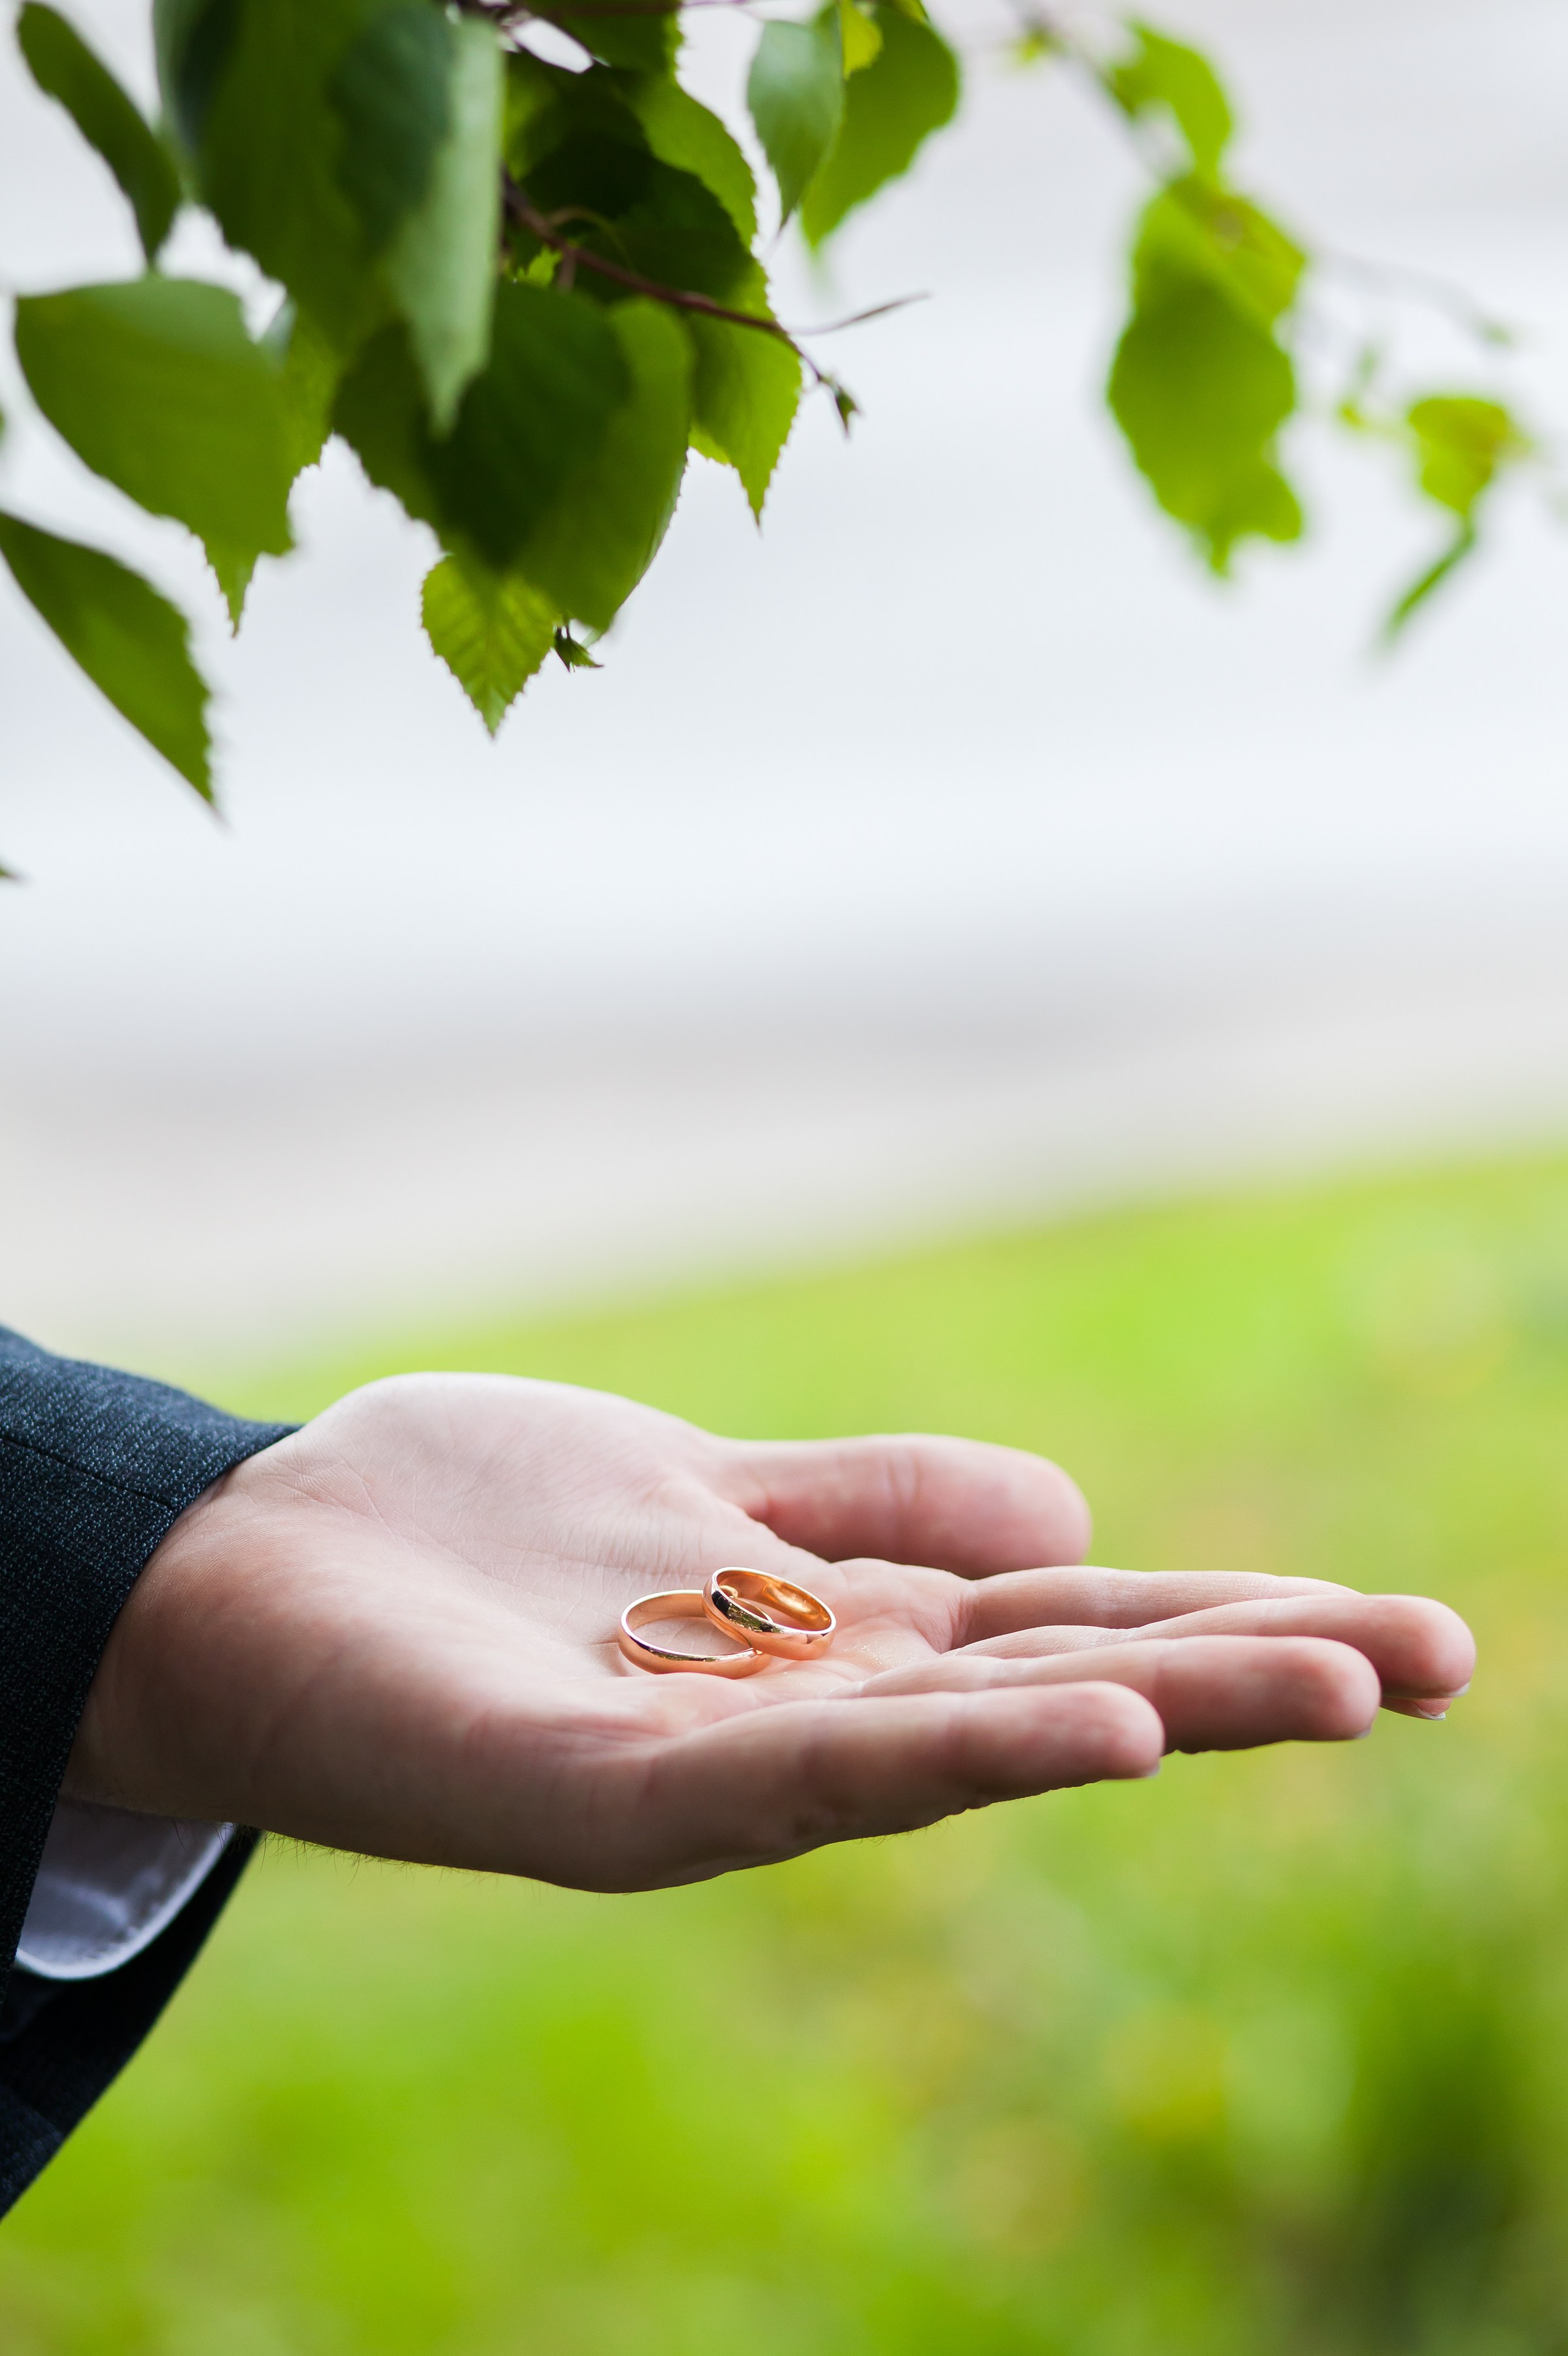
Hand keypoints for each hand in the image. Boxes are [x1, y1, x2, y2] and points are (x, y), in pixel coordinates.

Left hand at [65, 1376, 1474, 1890]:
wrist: (244, 1578)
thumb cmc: (471, 1534)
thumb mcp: (711, 1491)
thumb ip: (876, 1508)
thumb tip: (1075, 1518)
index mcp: (832, 1634)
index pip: (1064, 1618)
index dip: (1228, 1618)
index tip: (1399, 1627)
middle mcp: (796, 1710)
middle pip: (1045, 1680)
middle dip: (1238, 1672)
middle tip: (1436, 1661)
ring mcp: (702, 1758)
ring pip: (951, 1738)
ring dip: (1134, 1709)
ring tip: (1307, 1690)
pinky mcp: (587, 1783)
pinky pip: (777, 1774)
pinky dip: (929, 1754)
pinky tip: (1067, 1724)